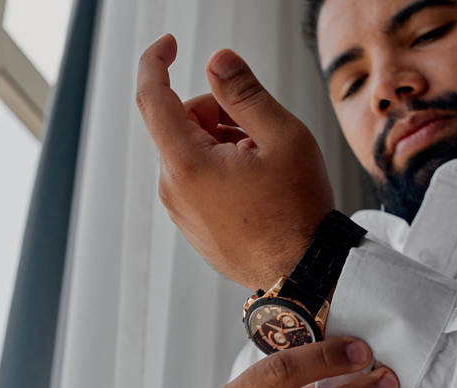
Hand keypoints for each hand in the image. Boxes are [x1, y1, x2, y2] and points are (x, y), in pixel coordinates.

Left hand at [135, 34, 335, 291]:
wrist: (303, 273)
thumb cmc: (298, 212)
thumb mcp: (282, 136)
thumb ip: (244, 92)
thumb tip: (217, 62)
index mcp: (187, 164)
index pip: (153, 97)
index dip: (157, 62)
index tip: (170, 44)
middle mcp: (174, 189)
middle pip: (181, 123)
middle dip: (216, 113)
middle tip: (258, 133)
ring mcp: (180, 211)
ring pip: (191, 152)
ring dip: (222, 144)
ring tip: (262, 167)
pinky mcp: (192, 225)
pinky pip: (197, 180)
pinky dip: (221, 170)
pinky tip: (255, 187)